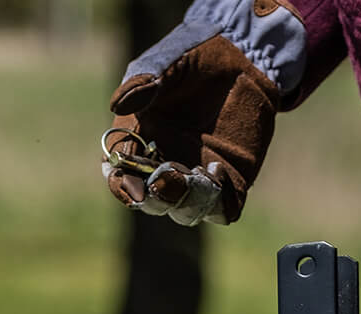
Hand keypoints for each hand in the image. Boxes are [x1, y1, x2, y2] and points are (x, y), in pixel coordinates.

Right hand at [101, 0, 305, 224]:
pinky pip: (223, 208)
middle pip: (152, 202)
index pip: (122, 177)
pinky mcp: (230, 182)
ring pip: (186, 211)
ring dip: (189, 200)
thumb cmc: (195, 55)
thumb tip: (117, 106)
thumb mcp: (166, 62)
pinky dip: (218, 201)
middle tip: (171, 174)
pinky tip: (219, 170)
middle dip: (158, 197)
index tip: (135, 188)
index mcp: (138, 141)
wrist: (243, 55)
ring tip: (201, 172)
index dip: (124, 187)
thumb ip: (144, 81)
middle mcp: (164, 164)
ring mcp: (197, 176)